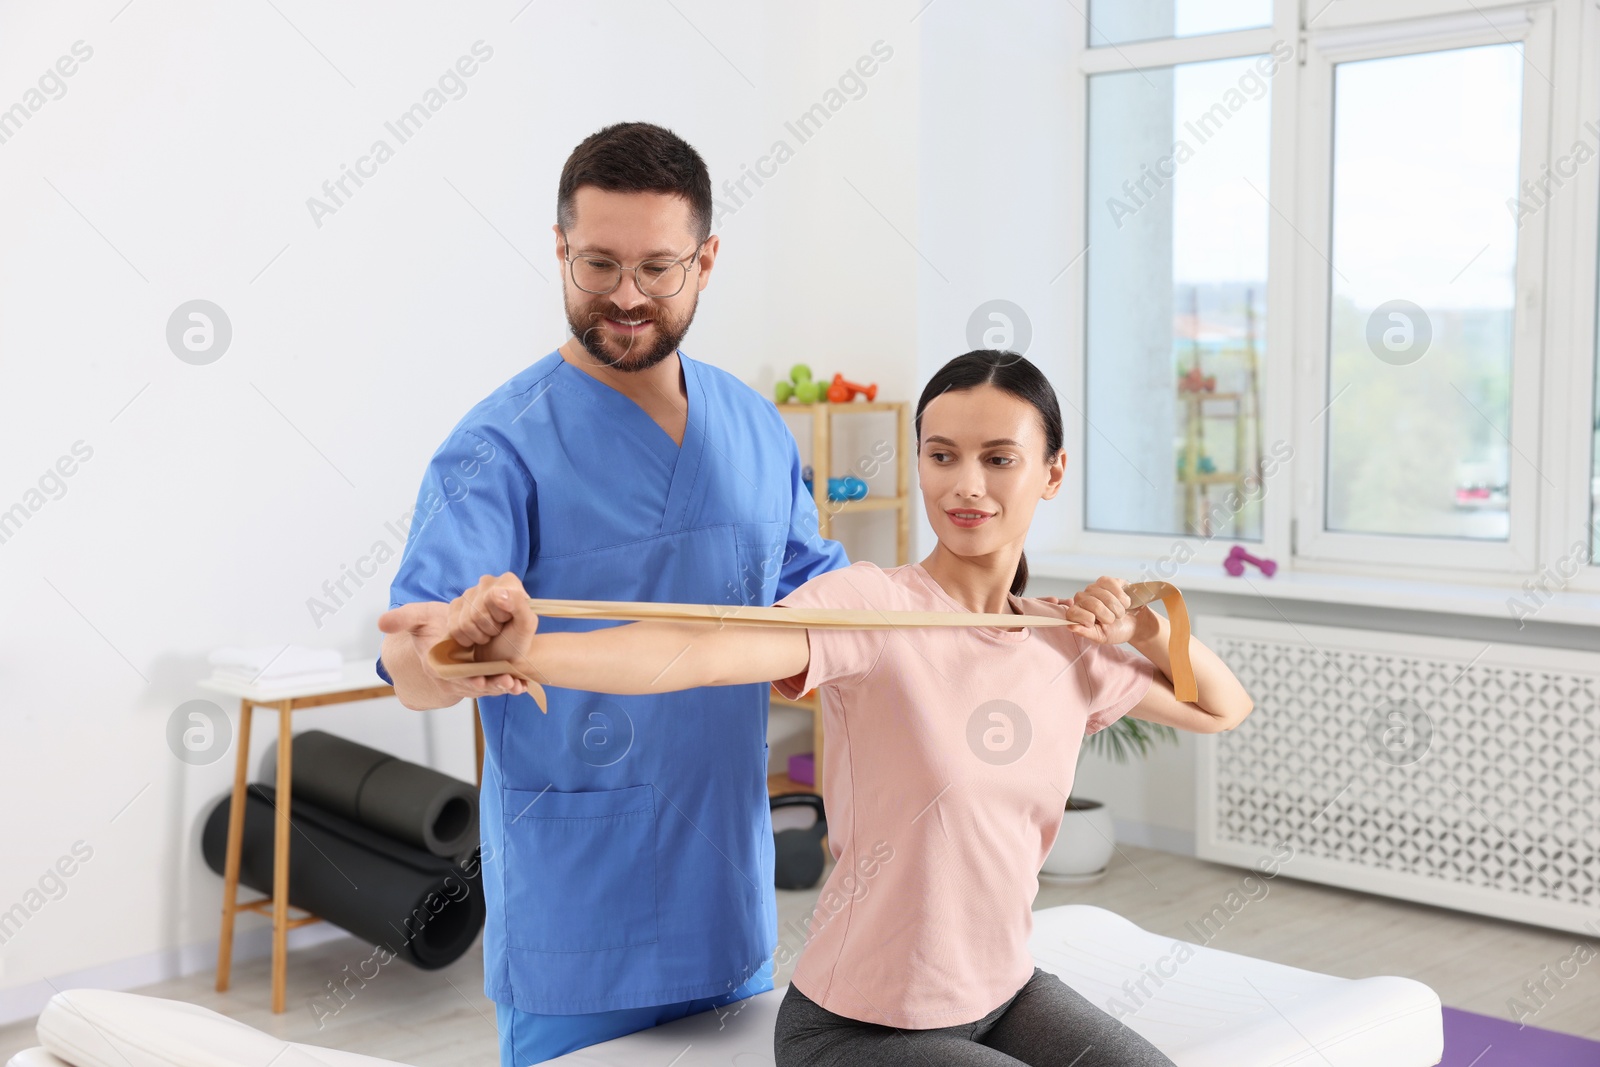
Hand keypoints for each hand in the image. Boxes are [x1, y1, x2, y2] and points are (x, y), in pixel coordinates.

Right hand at [377, 594, 527, 700]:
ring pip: (489, 686)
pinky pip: (498, 682)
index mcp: (439, 666)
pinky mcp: (485, 675)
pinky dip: (510, 685)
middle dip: (491, 686)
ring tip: (517, 686)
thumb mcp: (418, 619)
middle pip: (475, 684)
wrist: (442, 633)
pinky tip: (524, 685)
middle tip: (507, 683)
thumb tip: (382, 622)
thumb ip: (403, 619)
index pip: (452, 677)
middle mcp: (456, 676)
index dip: (466, 680)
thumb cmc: (430, 626)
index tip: (478, 681)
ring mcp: (472, 678)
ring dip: (503, 687)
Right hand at [445, 572, 541, 688]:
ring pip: (465, 622)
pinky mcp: (455, 607)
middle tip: (499, 629)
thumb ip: (519, 605)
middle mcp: (486, 582)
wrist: (503, 655)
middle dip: (490, 627)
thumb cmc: (517, 638)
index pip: (492, 597)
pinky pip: (453, 628)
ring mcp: (468, 594)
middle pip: (477, 612)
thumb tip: (498, 592)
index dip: (500, 616)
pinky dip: (466, 639)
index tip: (508, 619)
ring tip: (490, 633)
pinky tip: (477, 635)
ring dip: (479, 635)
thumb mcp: (526, 625)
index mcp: (507, 581)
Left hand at [1060, 576, 1147, 645]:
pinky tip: (1124, 602)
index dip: (1088, 619)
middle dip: (1108, 616)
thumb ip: (1086, 632)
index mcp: (1077, 613)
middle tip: (1113, 620)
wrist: (1134, 624)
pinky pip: (1111, 584)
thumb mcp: (1101, 636)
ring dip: (1118, 608)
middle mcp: (1082, 598)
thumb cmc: (1115, 630)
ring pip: (1105, 595)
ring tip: (1119, 612)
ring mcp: (1093, 588)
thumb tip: (1071, 626)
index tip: (1097, 624)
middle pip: (1094, 604)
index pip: (1073, 612)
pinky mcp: (1106, 581)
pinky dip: (1122, 596)